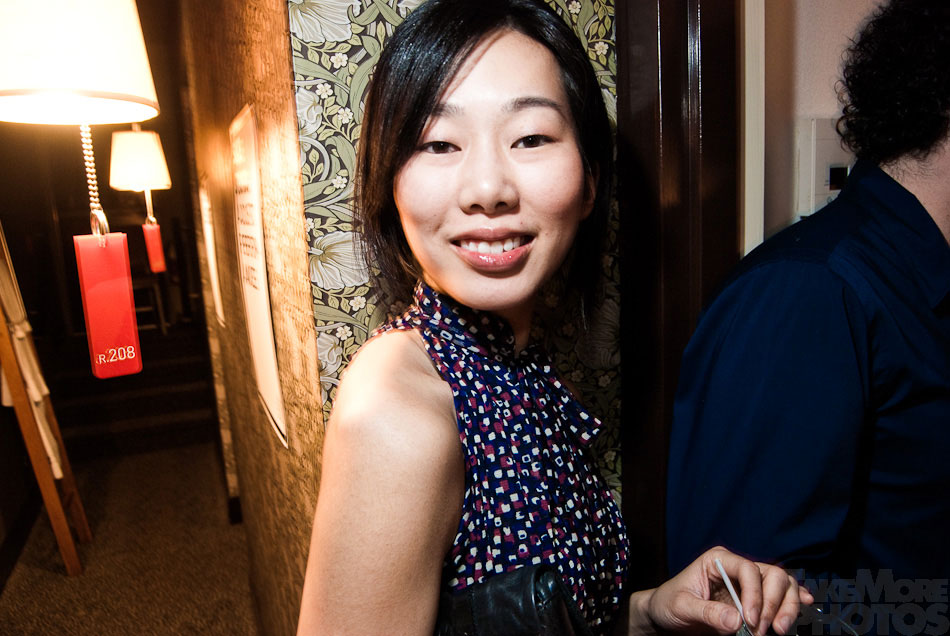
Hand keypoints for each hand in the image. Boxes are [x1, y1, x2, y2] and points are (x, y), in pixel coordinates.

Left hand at [635, 546, 812, 634]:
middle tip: (765, 630)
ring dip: (786, 606)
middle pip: (772, 575)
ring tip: (779, 630)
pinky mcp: (755, 600)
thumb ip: (707, 612)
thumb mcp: (681, 607)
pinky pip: (781, 596)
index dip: (755, 594)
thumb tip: (737, 621)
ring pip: (782, 585)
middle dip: (774, 603)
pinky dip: (793, 601)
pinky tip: (806, 606)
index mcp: (718, 560)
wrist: (666, 615)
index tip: (751, 620)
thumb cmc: (669, 605)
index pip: (747, 569)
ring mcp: (749, 584)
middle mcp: (737, 568)